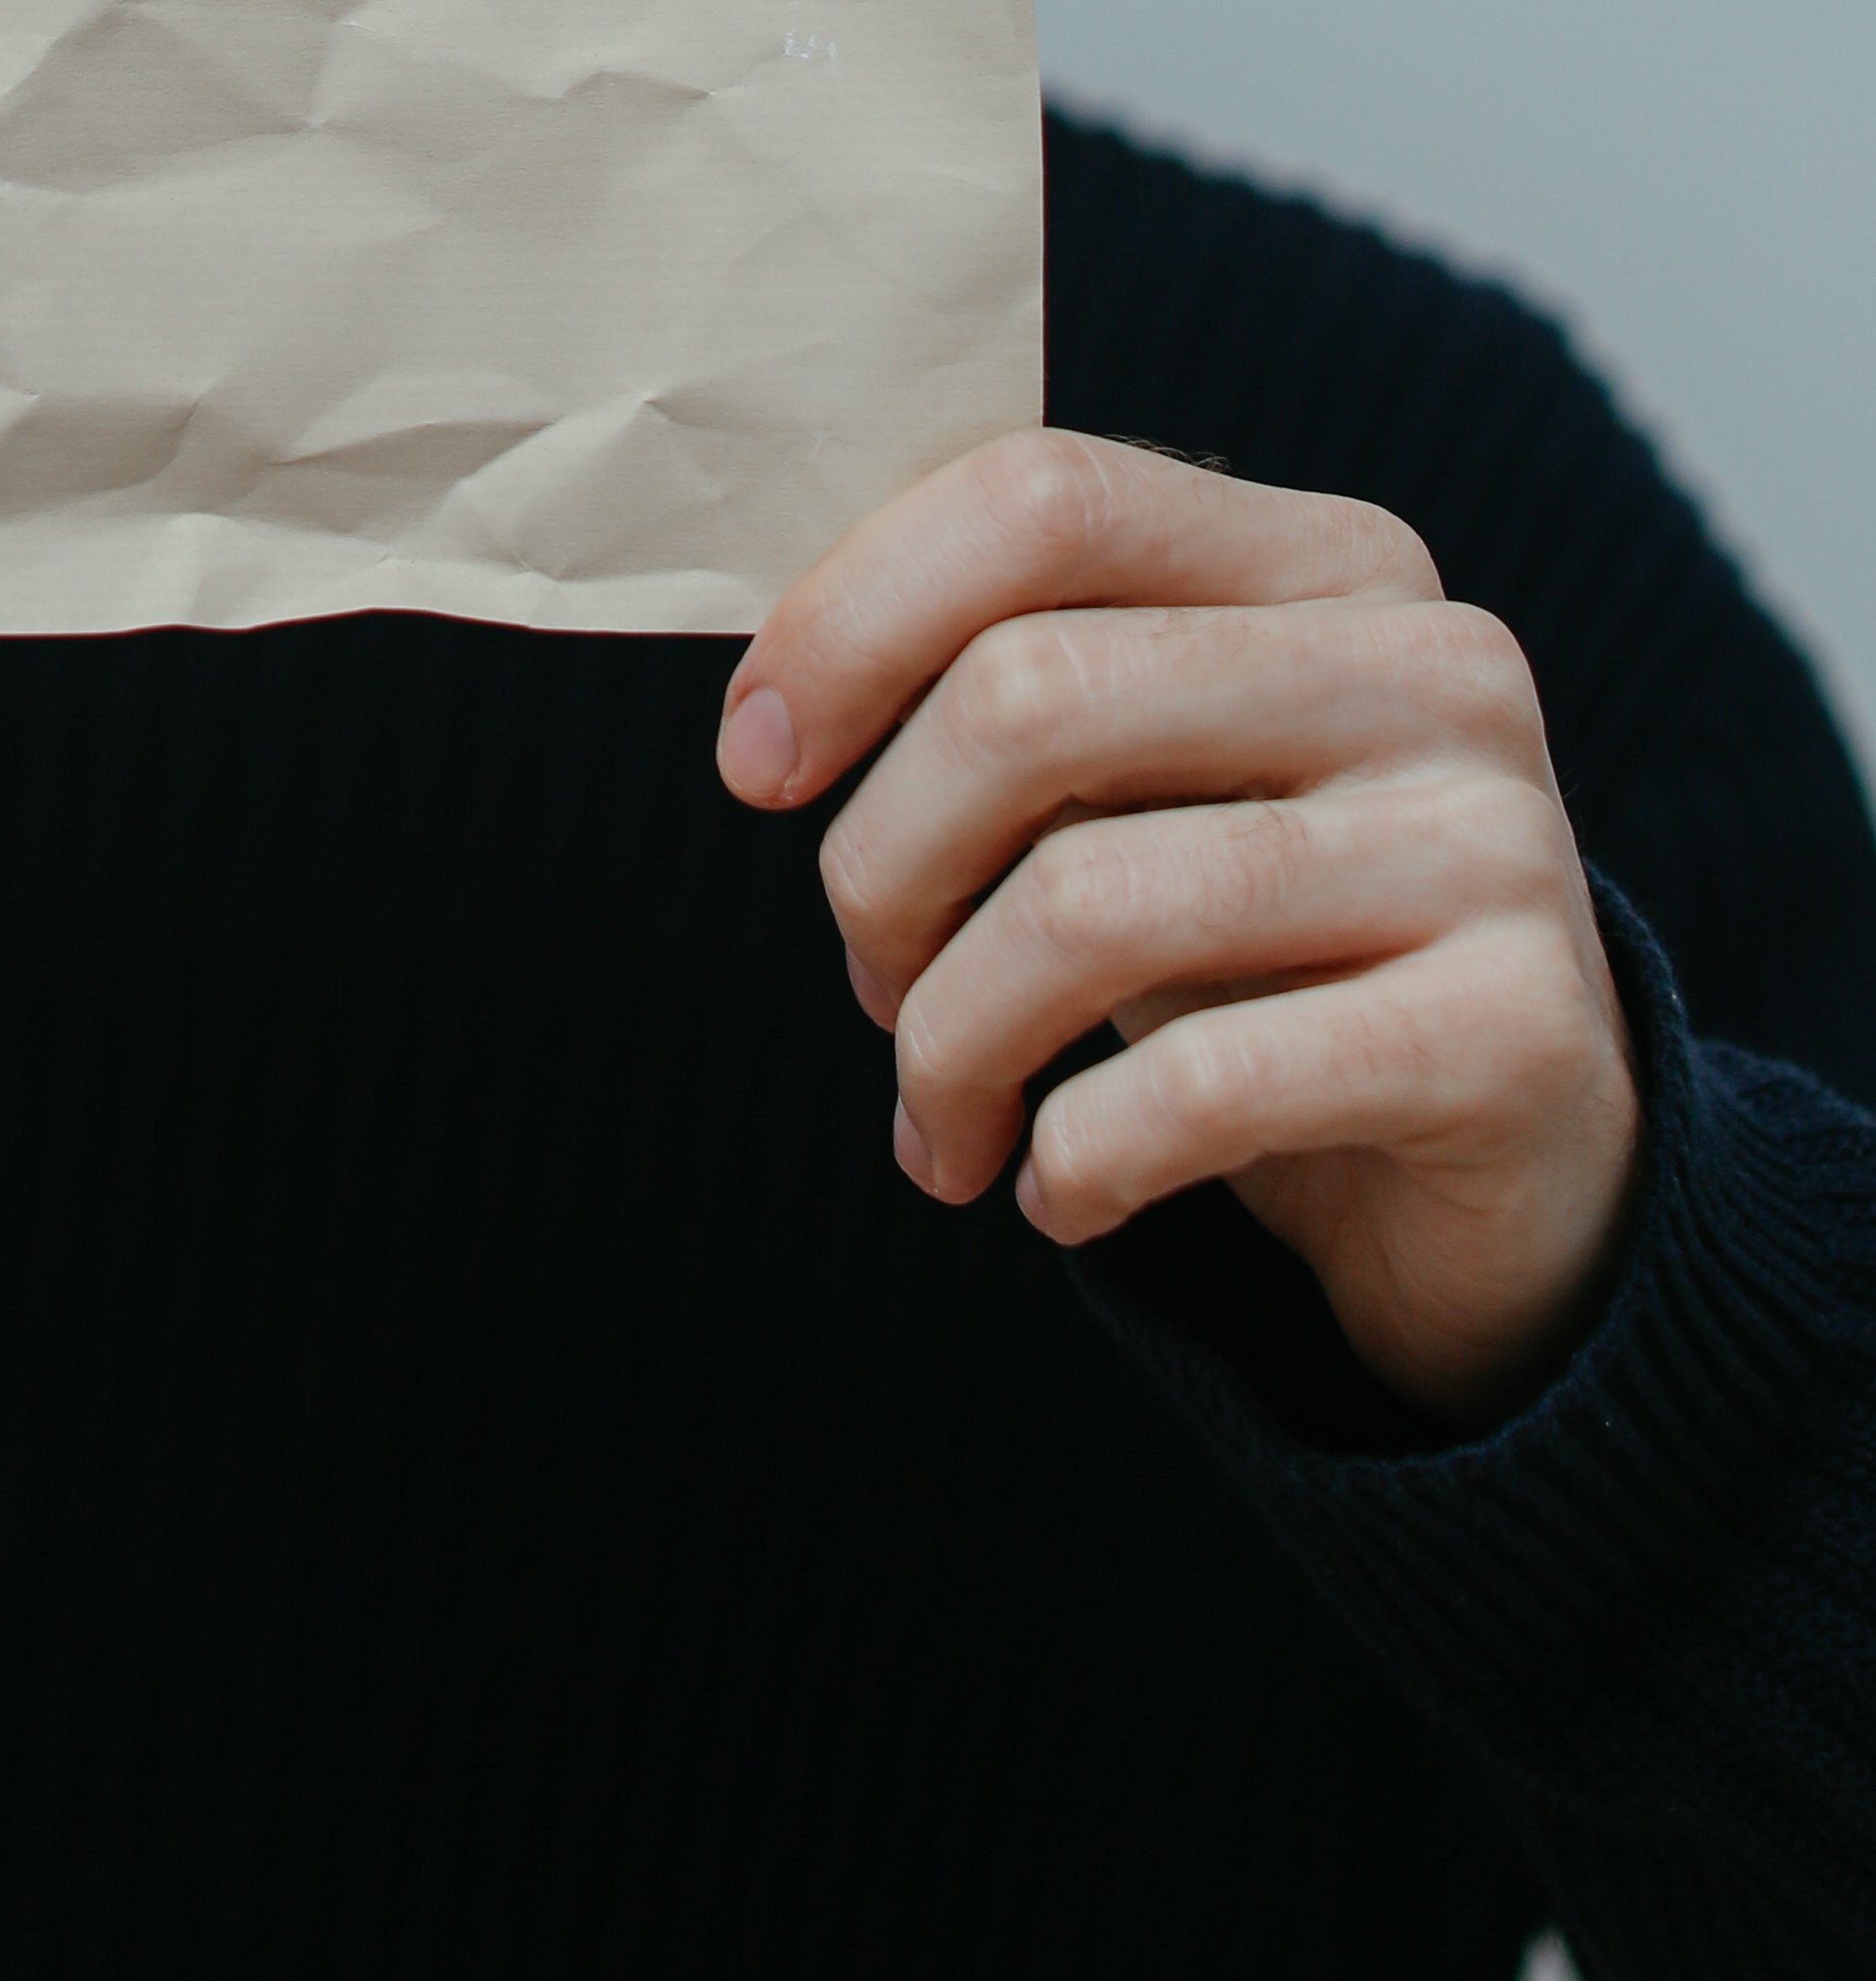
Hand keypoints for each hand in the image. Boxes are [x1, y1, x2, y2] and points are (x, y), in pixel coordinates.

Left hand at [715, 429, 1641, 1430]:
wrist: (1512, 1151)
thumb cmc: (1260, 955)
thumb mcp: (1139, 796)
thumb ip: (1008, 704)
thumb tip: (769, 711)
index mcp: (1322, 565)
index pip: (1038, 501)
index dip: (845, 626)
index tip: (755, 764)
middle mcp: (1427, 669)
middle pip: (1025, 698)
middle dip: (878, 871)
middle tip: (874, 983)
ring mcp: (1489, 844)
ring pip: (1084, 905)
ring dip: (947, 1046)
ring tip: (944, 1123)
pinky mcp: (1512, 1032)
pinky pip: (1200, 1086)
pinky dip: (1070, 1162)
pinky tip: (1057, 1191)